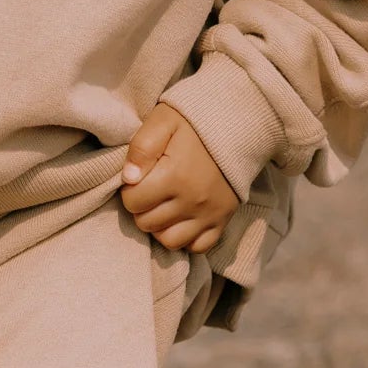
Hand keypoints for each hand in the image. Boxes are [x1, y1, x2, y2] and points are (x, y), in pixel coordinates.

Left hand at [120, 103, 238, 253]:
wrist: (239, 124)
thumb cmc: (195, 122)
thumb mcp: (163, 121)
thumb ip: (142, 147)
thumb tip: (128, 179)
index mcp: (174, 176)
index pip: (132, 202)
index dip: (130, 190)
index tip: (140, 178)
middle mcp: (192, 201)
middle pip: (147, 223)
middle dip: (143, 209)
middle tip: (152, 190)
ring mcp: (209, 214)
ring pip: (169, 241)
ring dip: (160, 226)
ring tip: (164, 206)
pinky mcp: (222, 220)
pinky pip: (197, 247)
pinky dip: (186, 238)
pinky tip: (182, 220)